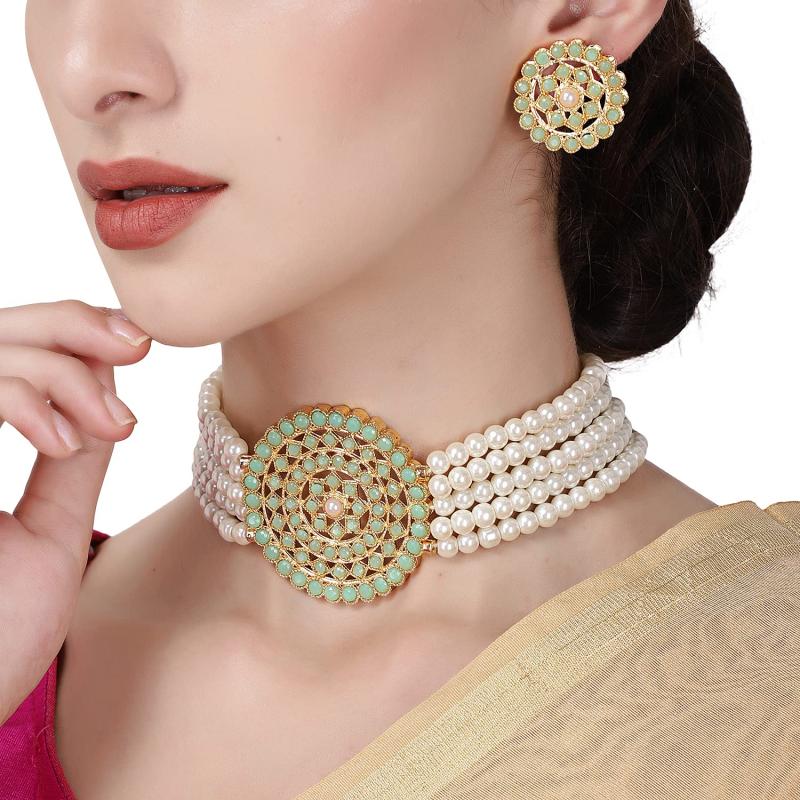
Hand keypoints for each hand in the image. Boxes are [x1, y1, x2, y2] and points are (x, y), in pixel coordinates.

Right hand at [0, 299, 150, 724]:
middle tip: (134, 346)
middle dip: (70, 327)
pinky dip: (13, 394)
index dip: (67, 331)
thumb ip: (70, 462)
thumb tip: (107, 392)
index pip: (5, 352)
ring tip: (108, 421)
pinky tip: (61, 438)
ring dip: (55, 368)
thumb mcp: (48, 534)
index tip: (134, 344)